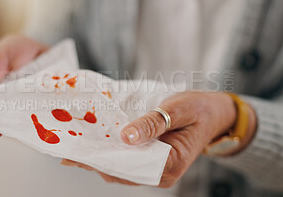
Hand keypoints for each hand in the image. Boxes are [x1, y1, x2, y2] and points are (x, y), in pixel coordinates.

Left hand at [61, 91, 256, 187]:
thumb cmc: (199, 109)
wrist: (214, 112)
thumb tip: (126, 137)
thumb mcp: (177, 110)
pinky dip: (111, 152)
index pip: (129, 168)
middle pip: (121, 171)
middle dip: (95, 160)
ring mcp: (155, 169)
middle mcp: (160, 173)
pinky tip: (95, 144)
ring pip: (121, 168)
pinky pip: (127, 160)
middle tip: (69, 149)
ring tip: (76, 147)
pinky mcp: (151, 160)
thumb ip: (153, 123)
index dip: (103, 160)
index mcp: (169, 165)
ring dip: (100, 157)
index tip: (80, 152)